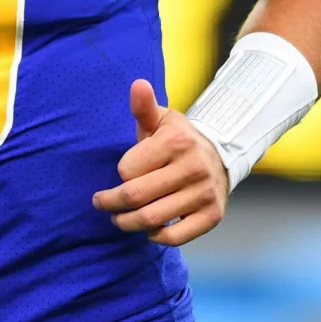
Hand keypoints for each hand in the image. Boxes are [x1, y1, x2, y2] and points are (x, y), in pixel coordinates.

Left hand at [92, 79, 229, 246]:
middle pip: (135, 196)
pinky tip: (148, 228)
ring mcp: (204, 194)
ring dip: (126, 222)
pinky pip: (175, 237)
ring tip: (118, 218)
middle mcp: (193, 168)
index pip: (127, 169)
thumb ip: (144, 106)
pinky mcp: (212, 216)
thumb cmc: (177, 139)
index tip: (117, 175)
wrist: (219, 157)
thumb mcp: (160, 120)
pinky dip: (155, 236)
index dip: (118, 174)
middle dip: (111, 203)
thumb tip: (138, 84)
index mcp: (176, 142)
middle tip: (102, 203)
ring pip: (151, 219)